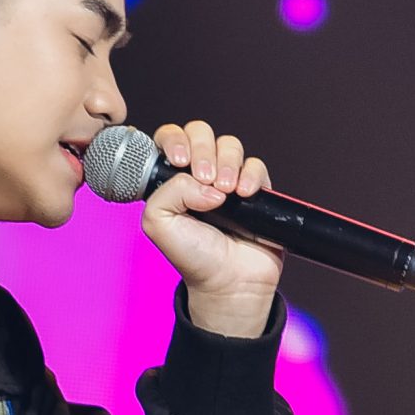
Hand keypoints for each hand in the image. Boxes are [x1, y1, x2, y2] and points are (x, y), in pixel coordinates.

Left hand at [141, 120, 282, 337]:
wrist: (228, 281)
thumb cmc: (192, 255)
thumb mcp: (157, 223)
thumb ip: (169, 191)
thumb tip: (206, 182)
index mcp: (172, 177)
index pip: (170, 137)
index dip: (174, 140)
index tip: (178, 160)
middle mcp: (200, 173)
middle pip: (201, 132)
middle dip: (202, 150)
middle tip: (205, 180)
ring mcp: (229, 178)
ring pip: (229, 144)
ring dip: (226, 163)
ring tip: (225, 192)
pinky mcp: (257, 188)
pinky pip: (256, 165)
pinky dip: (250, 175)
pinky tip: (243, 195)